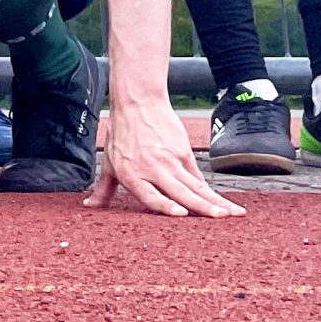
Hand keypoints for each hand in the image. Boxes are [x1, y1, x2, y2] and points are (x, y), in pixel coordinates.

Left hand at [85, 89, 243, 218]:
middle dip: (201, 207)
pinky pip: (198, 177)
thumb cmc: (121, 135)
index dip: (166, 206)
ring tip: (231, 214)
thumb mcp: (110, 163)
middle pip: (180, 192)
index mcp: (131, 175)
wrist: (137, 103)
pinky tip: (224, 203)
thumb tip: (89, 206)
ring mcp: (170, 161)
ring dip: (214, 201)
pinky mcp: (183, 153)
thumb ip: (103, 189)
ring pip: (195, 186)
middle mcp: (152, 169)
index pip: (150, 195)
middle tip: (219, 218)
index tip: (181, 214)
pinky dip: (211, 191)